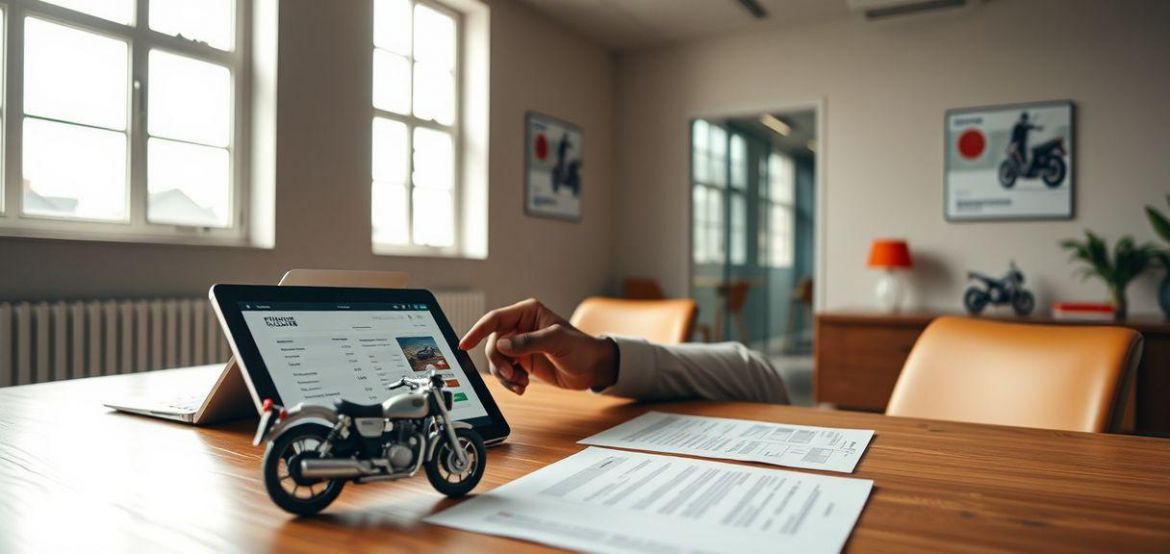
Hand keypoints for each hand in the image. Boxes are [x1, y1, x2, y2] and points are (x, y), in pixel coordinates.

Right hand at [459, 298, 617, 395]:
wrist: (592, 369)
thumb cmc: (581, 348)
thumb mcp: (557, 341)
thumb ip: (529, 342)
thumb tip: (501, 344)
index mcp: (527, 313)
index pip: (495, 319)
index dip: (477, 331)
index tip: (464, 344)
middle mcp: (520, 327)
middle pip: (492, 344)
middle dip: (498, 362)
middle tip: (511, 375)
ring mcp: (520, 345)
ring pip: (496, 360)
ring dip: (504, 375)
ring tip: (521, 383)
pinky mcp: (522, 361)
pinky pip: (504, 372)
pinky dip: (510, 382)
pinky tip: (523, 386)